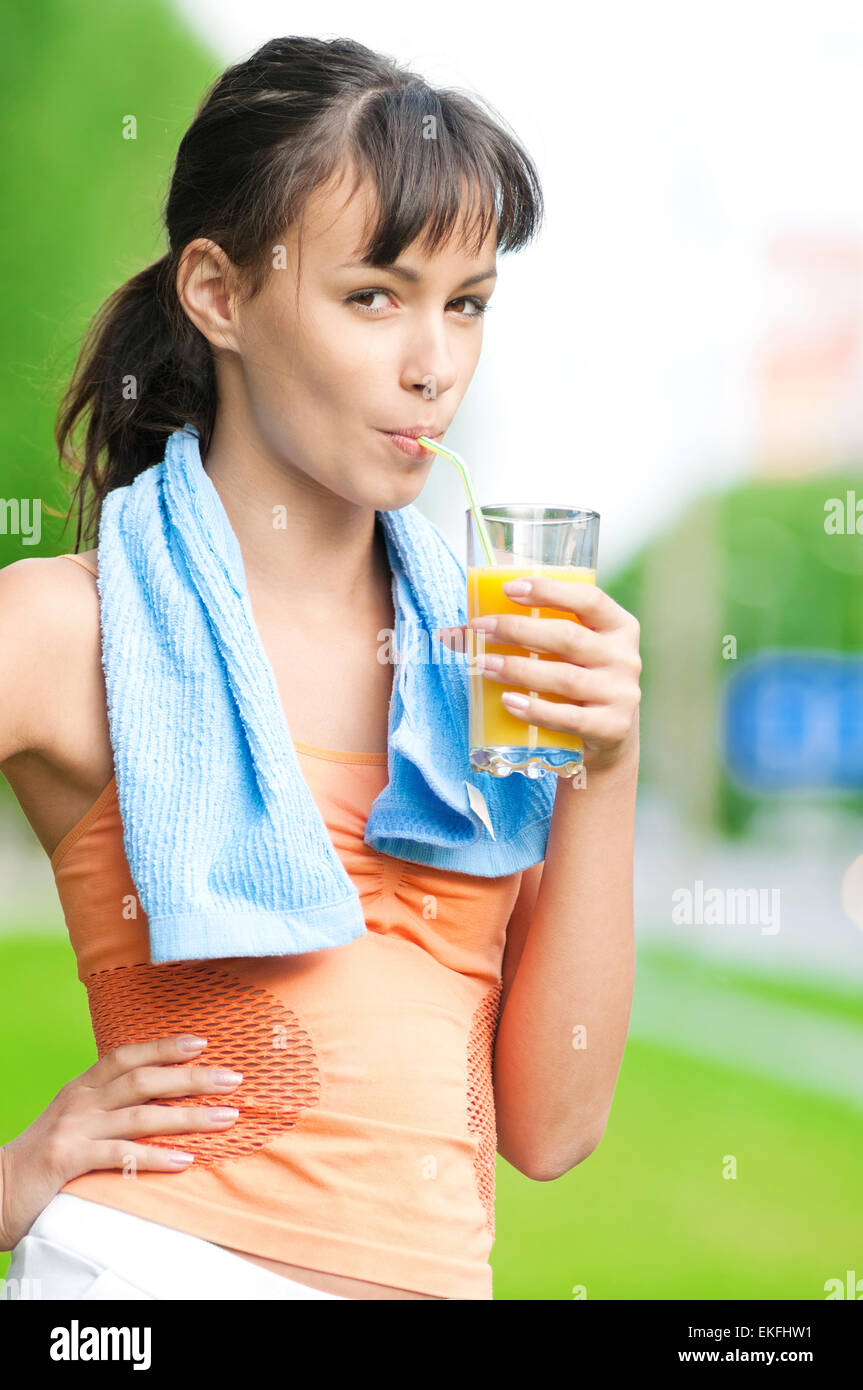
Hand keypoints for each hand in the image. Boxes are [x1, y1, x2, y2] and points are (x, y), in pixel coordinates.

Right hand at [0, 1034, 241, 1250]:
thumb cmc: (43, 1159)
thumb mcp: (75, 1121)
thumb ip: (108, 1106)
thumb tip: (162, 1099)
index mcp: (82, 1087)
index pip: (127, 1056)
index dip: (164, 1047)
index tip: (203, 1043)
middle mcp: (79, 1101)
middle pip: (143, 1080)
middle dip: (191, 1078)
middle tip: (232, 1079)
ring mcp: (73, 1129)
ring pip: (140, 1115)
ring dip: (188, 1116)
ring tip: (225, 1118)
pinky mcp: (67, 1160)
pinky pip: (120, 1155)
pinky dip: (155, 1157)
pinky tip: (184, 1160)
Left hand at [437, 576, 640, 773]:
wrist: (609, 737)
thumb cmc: (579, 680)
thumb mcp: (571, 652)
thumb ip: (534, 633)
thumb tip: (459, 630)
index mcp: (619, 627)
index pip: (589, 599)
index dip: (549, 591)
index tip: (508, 589)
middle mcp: (625, 657)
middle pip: (567, 638)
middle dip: (518, 630)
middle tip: (481, 629)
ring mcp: (621, 694)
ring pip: (564, 678)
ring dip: (519, 669)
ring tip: (484, 665)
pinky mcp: (611, 727)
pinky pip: (568, 717)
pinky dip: (535, 710)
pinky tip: (508, 702)